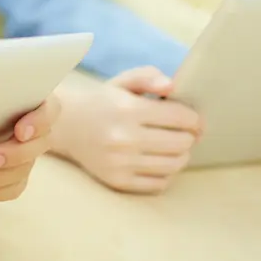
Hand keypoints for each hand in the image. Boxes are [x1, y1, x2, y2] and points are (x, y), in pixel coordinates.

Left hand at [0, 94, 58, 201]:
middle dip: (11, 155)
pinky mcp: (17, 172)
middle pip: (35, 146)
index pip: (48, 111)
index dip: (37, 122)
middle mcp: (38, 130)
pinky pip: (11, 188)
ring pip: (21, 172)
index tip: (19, 132)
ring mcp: (29, 153)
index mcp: (38, 101)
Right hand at [49, 67, 202, 193]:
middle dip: (190, 137)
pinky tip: (160, 161)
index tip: (195, 119)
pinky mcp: (118, 181)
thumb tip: (172, 86)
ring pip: (174, 165)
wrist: (65, 126)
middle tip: (187, 133)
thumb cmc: (100, 101)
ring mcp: (121, 162)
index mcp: (128, 109)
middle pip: (181, 143)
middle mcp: (125, 137)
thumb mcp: (122, 82)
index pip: (180, 117)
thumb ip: (148, 77)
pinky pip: (159, 183)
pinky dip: (167, 173)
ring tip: (176, 147)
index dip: (195, 119)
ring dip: (182, 155)